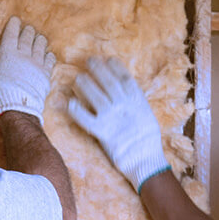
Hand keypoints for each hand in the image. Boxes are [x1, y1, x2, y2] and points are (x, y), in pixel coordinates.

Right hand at [0, 16, 54, 122]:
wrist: (18, 108)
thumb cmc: (0, 94)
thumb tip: (5, 62)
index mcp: (7, 55)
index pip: (11, 34)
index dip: (13, 25)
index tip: (16, 20)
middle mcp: (23, 55)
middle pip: (27, 36)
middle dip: (28, 31)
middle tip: (29, 29)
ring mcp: (36, 63)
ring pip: (40, 44)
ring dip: (39, 40)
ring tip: (39, 38)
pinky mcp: (45, 73)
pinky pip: (50, 59)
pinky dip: (48, 55)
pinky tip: (47, 54)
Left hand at [68, 57, 170, 191]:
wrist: (145, 159)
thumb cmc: (148, 139)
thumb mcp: (146, 114)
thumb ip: (135, 102)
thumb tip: (126, 91)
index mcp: (137, 100)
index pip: (124, 77)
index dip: (115, 67)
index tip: (108, 59)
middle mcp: (123, 105)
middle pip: (108, 82)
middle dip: (98, 69)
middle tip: (89, 61)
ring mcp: (111, 117)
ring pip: (95, 95)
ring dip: (85, 84)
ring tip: (79, 78)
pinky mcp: (101, 131)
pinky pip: (85, 118)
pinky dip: (76, 110)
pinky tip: (70, 102)